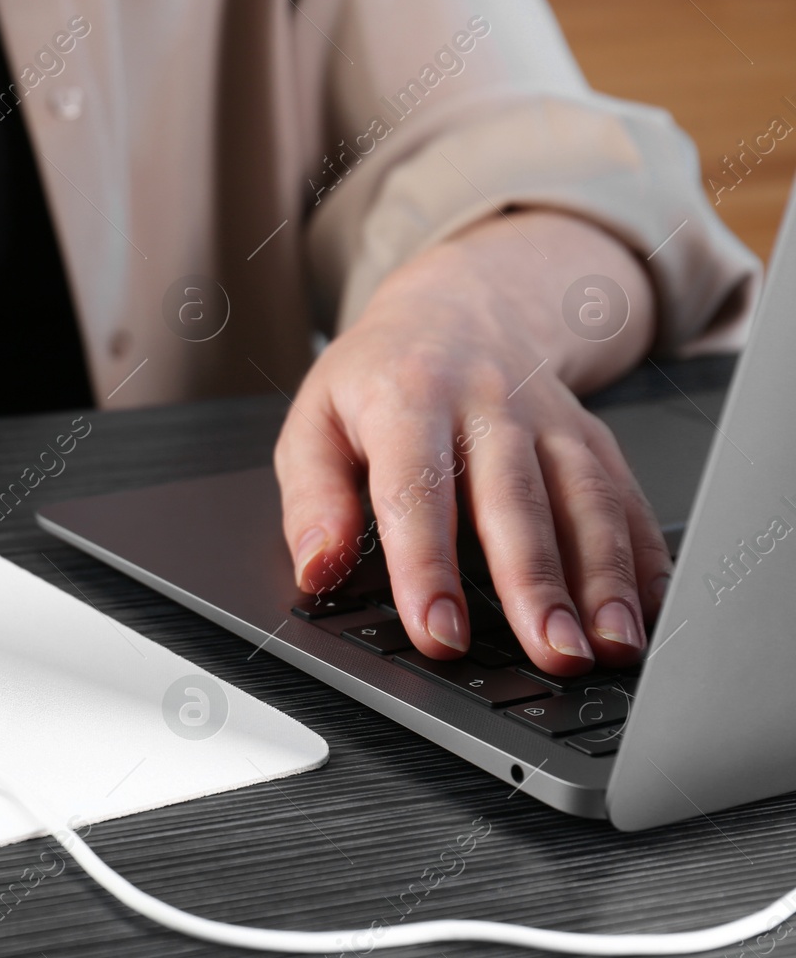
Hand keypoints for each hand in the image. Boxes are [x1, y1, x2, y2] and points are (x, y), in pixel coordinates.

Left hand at [275, 210, 668, 673]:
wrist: (459, 305)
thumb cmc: (379, 378)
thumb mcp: (315, 423)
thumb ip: (311, 501)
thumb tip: (317, 571)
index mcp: (408, 400)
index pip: (417, 492)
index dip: (428, 567)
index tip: (440, 633)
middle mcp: (487, 406)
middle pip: (515, 501)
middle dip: (536, 584)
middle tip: (551, 652)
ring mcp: (549, 420)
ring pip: (583, 499)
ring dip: (603, 577)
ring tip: (610, 646)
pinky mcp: (593, 438)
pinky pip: (625, 497)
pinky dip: (643, 557)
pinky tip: (647, 611)